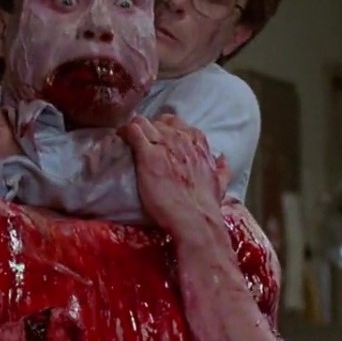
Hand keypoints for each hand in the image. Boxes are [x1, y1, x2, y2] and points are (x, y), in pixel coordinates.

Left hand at [118, 114, 229, 231]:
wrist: (194, 219)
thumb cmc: (205, 205)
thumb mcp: (219, 183)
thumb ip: (221, 169)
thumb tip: (221, 158)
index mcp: (197, 143)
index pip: (177, 124)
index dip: (165, 130)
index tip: (158, 140)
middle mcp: (181, 138)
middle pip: (159, 121)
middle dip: (149, 129)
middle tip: (141, 143)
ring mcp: (163, 144)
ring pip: (143, 121)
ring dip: (134, 129)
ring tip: (126, 140)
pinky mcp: (147, 154)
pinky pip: (132, 131)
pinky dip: (124, 133)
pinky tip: (120, 139)